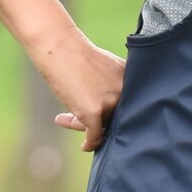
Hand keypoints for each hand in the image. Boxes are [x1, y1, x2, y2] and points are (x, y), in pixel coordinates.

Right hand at [0, 0, 126, 150]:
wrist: (59, 46)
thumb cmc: (77, 55)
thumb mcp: (105, 68)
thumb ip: (114, 87)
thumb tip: (110, 114)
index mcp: (131, 80)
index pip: (128, 106)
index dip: (117, 114)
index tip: (107, 119)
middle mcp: (125, 92)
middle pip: (116, 117)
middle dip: (99, 119)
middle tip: (80, 118)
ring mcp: (110, 102)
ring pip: (103, 126)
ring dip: (86, 126)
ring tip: (65, 119)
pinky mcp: (94, 112)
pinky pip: (95, 136)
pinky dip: (90, 143)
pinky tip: (85, 145)